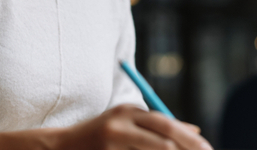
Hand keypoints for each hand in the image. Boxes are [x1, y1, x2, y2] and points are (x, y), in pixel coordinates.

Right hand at [56, 104, 212, 149]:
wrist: (60, 147)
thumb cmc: (102, 136)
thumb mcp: (128, 124)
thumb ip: (158, 127)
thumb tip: (196, 131)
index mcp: (128, 111)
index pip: (167, 124)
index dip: (190, 139)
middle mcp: (120, 125)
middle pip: (164, 141)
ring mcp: (111, 144)